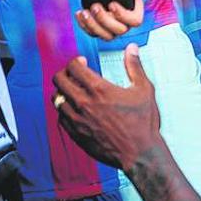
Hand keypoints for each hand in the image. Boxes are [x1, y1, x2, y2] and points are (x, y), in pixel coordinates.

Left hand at [52, 44, 160, 170]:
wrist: (138, 152)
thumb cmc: (143, 122)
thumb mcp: (144, 90)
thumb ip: (135, 66)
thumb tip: (132, 48)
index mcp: (99, 90)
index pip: (74, 67)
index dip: (76, 61)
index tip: (82, 62)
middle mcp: (83, 103)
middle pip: (59, 80)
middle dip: (65, 72)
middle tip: (74, 74)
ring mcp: (76, 119)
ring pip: (56, 98)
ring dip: (63, 91)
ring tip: (74, 90)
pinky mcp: (75, 133)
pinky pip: (60, 116)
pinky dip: (64, 109)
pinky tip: (75, 108)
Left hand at [75, 0, 153, 40]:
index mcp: (135, 13)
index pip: (135, 21)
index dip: (123, 15)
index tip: (112, 3)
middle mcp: (125, 24)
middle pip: (119, 30)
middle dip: (105, 19)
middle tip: (95, 6)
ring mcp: (112, 29)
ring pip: (106, 36)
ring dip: (93, 25)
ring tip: (84, 11)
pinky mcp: (99, 30)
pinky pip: (92, 34)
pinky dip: (84, 25)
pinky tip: (79, 13)